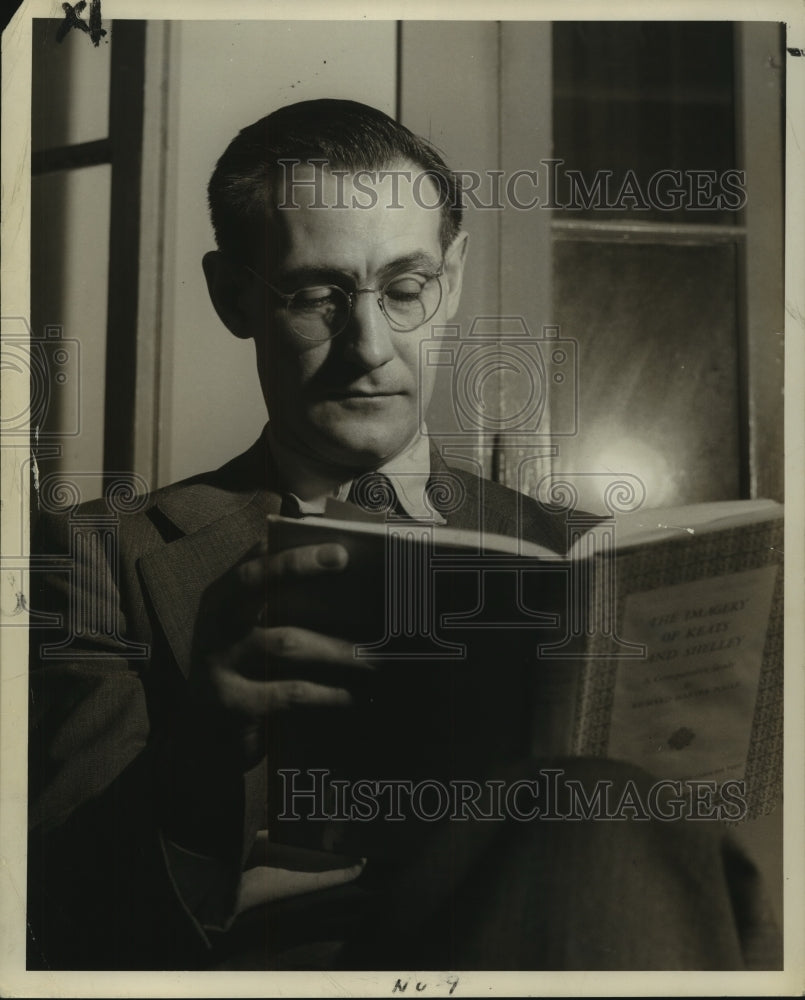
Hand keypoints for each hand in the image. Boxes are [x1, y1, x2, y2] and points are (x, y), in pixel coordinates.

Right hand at [183, 538, 369, 769]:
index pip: (254, 564)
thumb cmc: (242, 674)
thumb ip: (276, 605)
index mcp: (221, 600)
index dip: (293, 555)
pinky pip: (289, 693)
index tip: (339, 551)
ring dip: (337, 649)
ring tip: (375, 659)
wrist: (202, 741)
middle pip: (257, 586)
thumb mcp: (247, 634)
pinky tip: (353, 697)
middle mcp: (215, 624)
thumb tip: (337, 576)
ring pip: (286, 642)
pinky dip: (327, 694)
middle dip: (300, 570)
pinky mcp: (231, 703)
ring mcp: (218, 662)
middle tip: (348, 570)